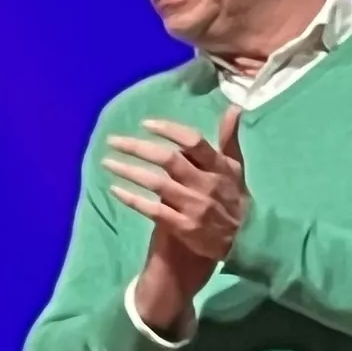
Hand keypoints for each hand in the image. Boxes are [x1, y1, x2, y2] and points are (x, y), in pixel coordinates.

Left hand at [106, 107, 249, 336]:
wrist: (244, 243)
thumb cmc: (234, 199)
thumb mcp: (236, 169)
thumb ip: (230, 139)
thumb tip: (233, 107)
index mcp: (220, 167)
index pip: (193, 141)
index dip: (169, 130)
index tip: (145, 124)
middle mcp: (206, 184)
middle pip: (168, 160)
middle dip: (137, 148)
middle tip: (113, 140)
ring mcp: (194, 207)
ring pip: (156, 184)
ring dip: (129, 171)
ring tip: (107, 162)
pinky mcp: (183, 227)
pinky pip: (152, 210)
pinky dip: (133, 199)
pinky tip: (115, 190)